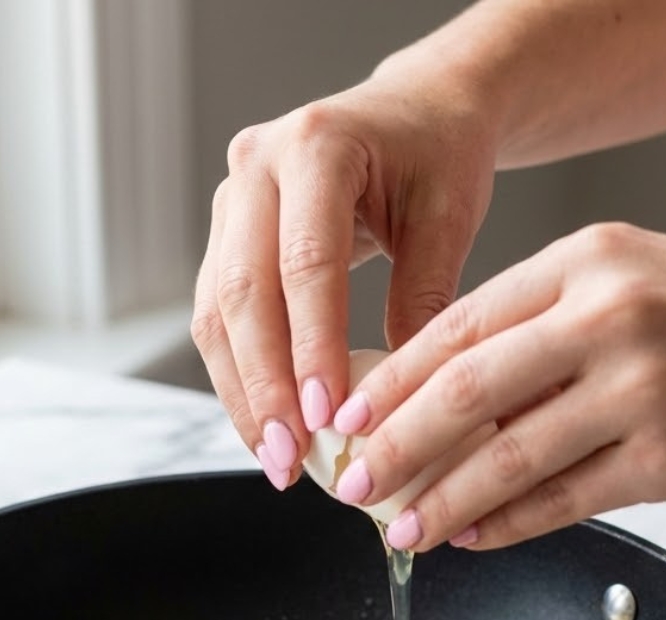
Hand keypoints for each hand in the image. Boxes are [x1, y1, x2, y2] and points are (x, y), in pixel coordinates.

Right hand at [190, 73, 497, 488]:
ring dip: (243, 394)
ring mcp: (231, 202)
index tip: (324, 417)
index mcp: (317, 144)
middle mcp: (256, 167)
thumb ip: (424, 298)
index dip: (310, 346)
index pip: (305, 262)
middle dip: (264, 386)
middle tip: (289, 456)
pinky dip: (241, 378)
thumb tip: (396, 400)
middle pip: (243, 292)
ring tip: (276, 459)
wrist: (415, 113)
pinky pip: (219, 319)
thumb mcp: (449, 217)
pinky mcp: (225, 238)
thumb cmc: (439, 157)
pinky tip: (266, 427)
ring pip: (216, 313)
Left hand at [329, 222, 665, 549]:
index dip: (388, 380)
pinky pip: (563, 502)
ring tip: (401, 528)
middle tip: (352, 483)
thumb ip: (548, 324)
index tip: (347, 417)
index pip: (457, 325)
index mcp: (589, 261)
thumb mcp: (641, 278)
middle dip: (393, 446)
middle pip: (464, 391)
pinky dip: (508, 525)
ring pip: (506, 457)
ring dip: (441, 500)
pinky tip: (474, 535)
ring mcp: (641, 390)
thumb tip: (452, 392)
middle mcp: (609, 317)